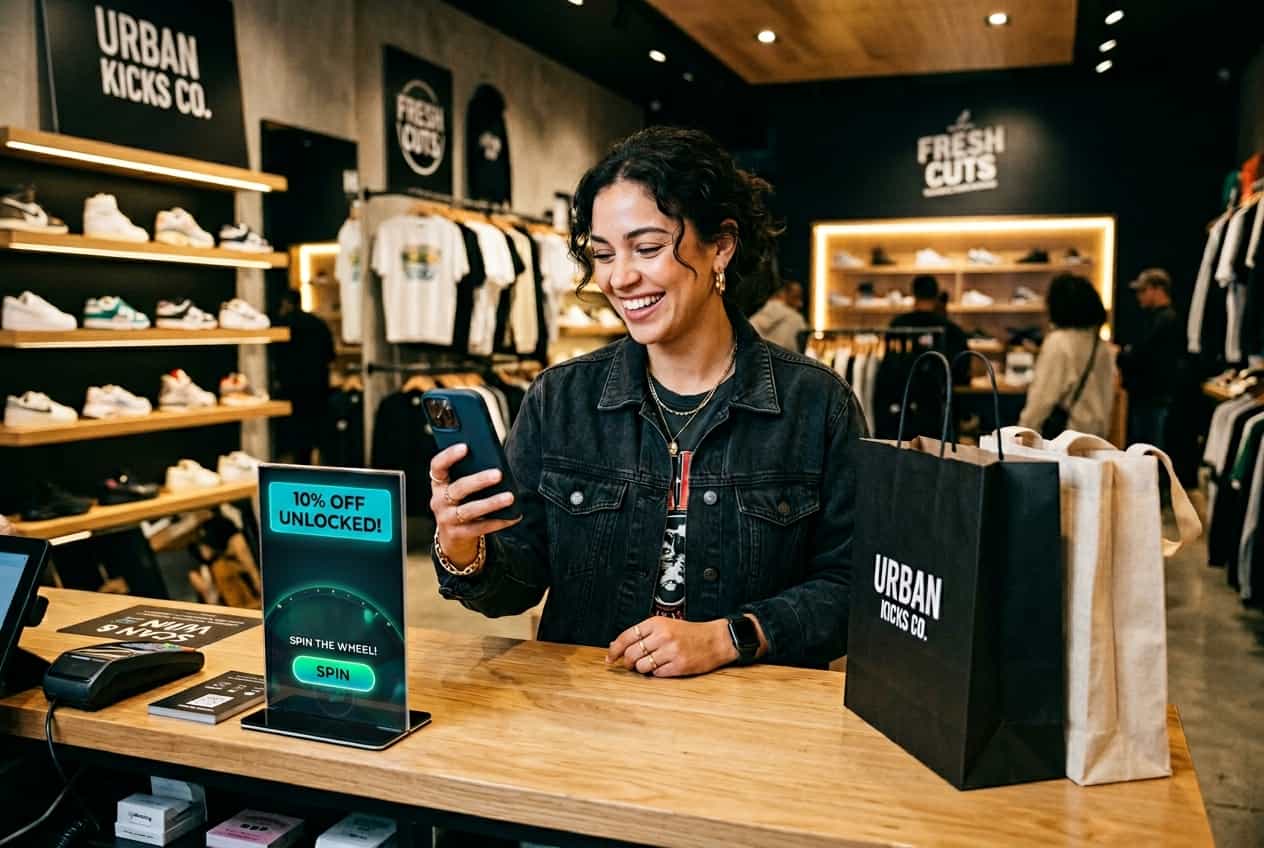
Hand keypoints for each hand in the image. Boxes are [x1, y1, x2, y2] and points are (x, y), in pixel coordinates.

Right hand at [430, 444, 519, 567]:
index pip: (437, 466)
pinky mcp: (458, 534)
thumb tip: (495, 463)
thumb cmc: (461, 503)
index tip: (465, 446)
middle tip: (498, 474)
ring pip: (470, 510)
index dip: (449, 456)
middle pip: (458, 488)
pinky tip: (513, 516)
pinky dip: (499, 521)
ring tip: (510, 497)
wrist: (453, 537)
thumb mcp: (459, 488)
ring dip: (491, 503)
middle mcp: (439, 501)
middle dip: (479, 480)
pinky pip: (481, 528)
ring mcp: (447, 519)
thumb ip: (469, 474)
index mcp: (439, 484)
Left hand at [606, 616, 736, 677]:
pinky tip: (664, 667)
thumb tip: (615, 645)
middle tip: (629, 664)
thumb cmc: (689, 633)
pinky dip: (656, 673)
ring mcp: (670, 651)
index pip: (626, 636)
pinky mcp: (678, 665)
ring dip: (641, 668)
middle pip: (631, 654)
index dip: (614, 650)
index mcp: (656, 623)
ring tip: (650, 664)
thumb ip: (642, 634)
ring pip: (641, 666)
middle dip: (627, 662)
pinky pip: (656, 674)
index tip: (609, 658)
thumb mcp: (665, 626)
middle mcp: (662, 636)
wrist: (715, 640)